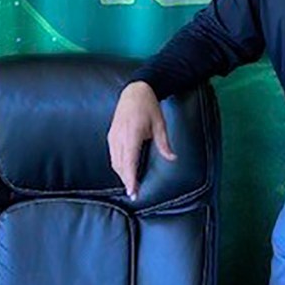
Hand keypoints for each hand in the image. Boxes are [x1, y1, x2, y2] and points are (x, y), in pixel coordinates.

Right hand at [107, 81, 176, 199]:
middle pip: (120, 165)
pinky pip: (113, 154)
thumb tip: (173, 158)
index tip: (132, 191)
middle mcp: (120, 136)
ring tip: (130, 184)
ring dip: (121, 173)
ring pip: (115, 161)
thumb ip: (164, 144)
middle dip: (126, 180)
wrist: (134, 91)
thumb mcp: (160, 124)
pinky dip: (119, 165)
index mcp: (132, 134)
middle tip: (134, 193)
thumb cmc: (148, 106)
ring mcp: (113, 136)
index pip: (129, 161)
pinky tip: (125, 170)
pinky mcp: (111, 135)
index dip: (130, 178)